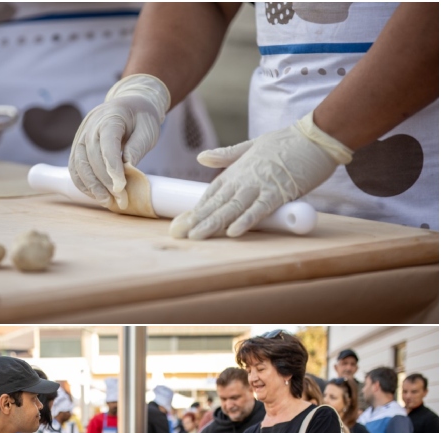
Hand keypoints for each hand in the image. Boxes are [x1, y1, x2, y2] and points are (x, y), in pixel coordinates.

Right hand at [69, 74, 169, 209]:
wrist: (129, 104)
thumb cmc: (141, 118)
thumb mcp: (147, 129)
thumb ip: (137, 147)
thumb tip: (127, 169)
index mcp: (110, 117)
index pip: (107, 144)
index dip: (112, 167)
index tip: (120, 187)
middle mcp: (90, 126)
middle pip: (91, 157)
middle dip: (104, 182)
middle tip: (119, 200)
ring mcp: (80, 135)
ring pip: (78, 164)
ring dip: (91, 186)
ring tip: (106, 201)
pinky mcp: (77, 146)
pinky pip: (74, 167)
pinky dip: (83, 182)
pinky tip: (95, 194)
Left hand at [169, 111, 351, 238]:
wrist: (315, 136)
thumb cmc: (286, 142)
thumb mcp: (251, 145)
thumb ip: (226, 154)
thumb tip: (201, 157)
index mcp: (235, 172)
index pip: (210, 195)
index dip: (195, 210)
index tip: (179, 224)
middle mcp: (242, 180)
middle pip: (215, 203)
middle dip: (195, 220)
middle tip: (176, 234)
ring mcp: (259, 186)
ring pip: (232, 208)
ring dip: (213, 223)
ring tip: (195, 236)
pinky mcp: (278, 191)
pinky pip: (260, 209)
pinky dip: (246, 220)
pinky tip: (233, 232)